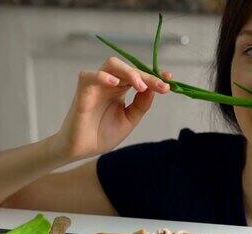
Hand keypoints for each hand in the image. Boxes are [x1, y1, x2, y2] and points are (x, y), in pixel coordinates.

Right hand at [52, 57, 171, 159]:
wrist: (82, 150)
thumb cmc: (103, 134)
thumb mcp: (129, 119)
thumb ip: (141, 105)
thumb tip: (154, 90)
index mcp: (120, 89)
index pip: (138, 75)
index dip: (153, 75)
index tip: (169, 79)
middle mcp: (108, 84)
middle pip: (128, 68)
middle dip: (147, 75)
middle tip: (161, 87)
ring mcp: (95, 86)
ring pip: (111, 65)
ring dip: (129, 72)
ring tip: (141, 87)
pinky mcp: (82, 93)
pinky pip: (88, 77)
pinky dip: (101, 76)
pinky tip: (115, 84)